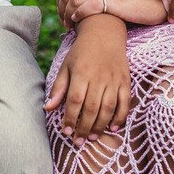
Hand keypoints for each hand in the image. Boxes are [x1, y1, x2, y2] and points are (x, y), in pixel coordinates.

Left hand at [44, 14, 130, 143]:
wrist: (104, 32)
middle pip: (91, 108)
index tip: (66, 132)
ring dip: (100, 126)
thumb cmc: (81, 52)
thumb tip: (48, 108)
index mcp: (81, 73)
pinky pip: (125, 103)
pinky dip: (120, 117)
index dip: (70, 119)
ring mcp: (114, 79)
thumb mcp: (66, 66)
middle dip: (84, 127)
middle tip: (78, 141)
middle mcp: (98, 77)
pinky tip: (113, 128)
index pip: (75, 101)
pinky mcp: (126, 81)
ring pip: (108, 108)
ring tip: (92, 137)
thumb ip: (59, 88)